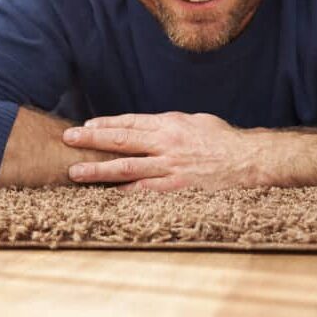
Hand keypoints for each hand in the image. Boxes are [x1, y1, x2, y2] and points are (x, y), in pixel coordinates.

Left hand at [63, 111, 266, 190]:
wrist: (247, 161)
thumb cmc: (222, 140)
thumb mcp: (195, 121)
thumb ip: (171, 124)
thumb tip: (151, 127)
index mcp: (170, 124)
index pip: (131, 122)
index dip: (107, 124)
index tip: (87, 125)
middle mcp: (166, 143)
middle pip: (123, 140)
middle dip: (93, 139)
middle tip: (69, 138)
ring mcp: (169, 167)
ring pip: (127, 167)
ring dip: (99, 169)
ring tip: (76, 171)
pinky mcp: (176, 188)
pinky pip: (144, 190)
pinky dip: (124, 193)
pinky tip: (106, 195)